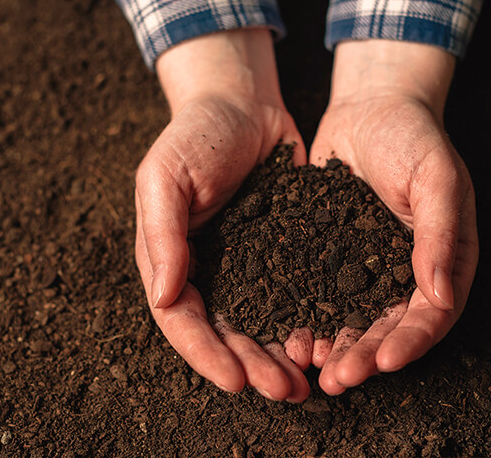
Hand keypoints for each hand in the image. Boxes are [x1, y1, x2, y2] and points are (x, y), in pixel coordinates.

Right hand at [134, 28, 312, 401]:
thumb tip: (162, 296)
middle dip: (252, 366)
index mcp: (169, 260)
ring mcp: (244, 267)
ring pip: (260, 326)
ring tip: (307, 382)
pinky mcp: (283, 255)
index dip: (207, 354)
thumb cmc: (194, 132)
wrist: (243, 100)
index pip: (181, 320)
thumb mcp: (165, 175)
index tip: (235, 380)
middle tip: (284, 390)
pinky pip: (293, 298)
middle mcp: (205, 272)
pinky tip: (328, 341)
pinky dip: (306, 323)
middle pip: (225, 335)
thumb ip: (162, 234)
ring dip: (279, 357)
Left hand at [295, 39, 479, 394]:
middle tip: (337, 379)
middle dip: (363, 358)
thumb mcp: (437, 179)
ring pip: (351, 322)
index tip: (385, 362)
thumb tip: (442, 296)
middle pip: (388, 331)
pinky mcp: (329, 260)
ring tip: (306, 367)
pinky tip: (282, 335)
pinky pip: (318, 297)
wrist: (372, 105)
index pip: (433, 317)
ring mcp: (367, 271)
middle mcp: (407, 276)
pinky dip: (304, 319)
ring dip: (332, 348)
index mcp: (445, 263)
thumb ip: (441, 235)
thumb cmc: (416, 137)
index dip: (410, 343)